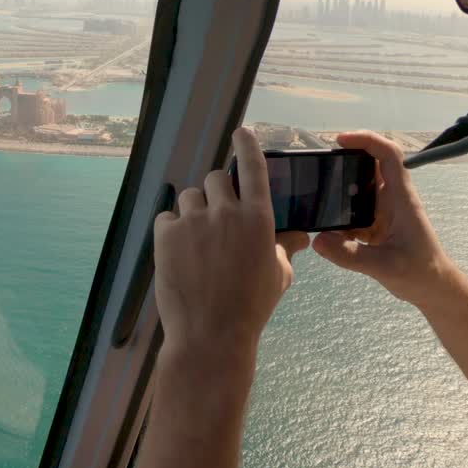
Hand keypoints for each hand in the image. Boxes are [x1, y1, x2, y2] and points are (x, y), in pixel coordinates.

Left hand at [153, 127, 309, 362]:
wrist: (211, 334)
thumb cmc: (251, 307)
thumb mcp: (278, 275)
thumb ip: (286, 247)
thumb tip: (300, 234)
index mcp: (258, 219)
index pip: (253, 168)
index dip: (246, 146)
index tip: (240, 132)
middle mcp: (226, 212)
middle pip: (215, 178)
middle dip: (216, 193)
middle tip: (216, 218)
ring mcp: (194, 222)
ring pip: (189, 197)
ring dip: (193, 211)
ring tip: (198, 242)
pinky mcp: (166, 235)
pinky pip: (166, 218)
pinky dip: (171, 230)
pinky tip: (179, 253)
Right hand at [312, 131, 459, 308]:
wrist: (434, 289)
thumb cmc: (420, 273)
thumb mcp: (385, 266)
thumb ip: (350, 255)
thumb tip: (317, 240)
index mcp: (401, 198)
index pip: (389, 155)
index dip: (367, 140)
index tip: (340, 140)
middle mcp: (393, 198)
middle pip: (370, 165)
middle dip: (346, 160)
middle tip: (318, 165)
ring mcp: (385, 211)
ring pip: (361, 186)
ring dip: (340, 186)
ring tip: (315, 191)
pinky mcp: (377, 224)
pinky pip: (355, 208)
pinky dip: (340, 211)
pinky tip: (325, 222)